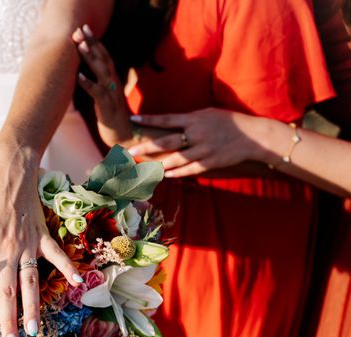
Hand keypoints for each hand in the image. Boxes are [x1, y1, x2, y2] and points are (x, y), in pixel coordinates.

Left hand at [0, 147, 83, 336]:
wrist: (9, 166)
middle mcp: (5, 249)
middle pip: (5, 291)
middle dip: (7, 321)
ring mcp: (26, 243)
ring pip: (29, 281)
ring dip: (32, 307)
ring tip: (34, 331)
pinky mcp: (42, 233)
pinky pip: (55, 254)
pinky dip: (67, 267)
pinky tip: (79, 283)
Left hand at [72, 25, 133, 145]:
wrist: (127, 137)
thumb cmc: (114, 117)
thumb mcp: (107, 96)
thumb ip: (101, 83)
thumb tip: (90, 74)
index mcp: (114, 80)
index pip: (105, 56)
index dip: (96, 42)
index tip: (85, 29)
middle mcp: (114, 83)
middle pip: (103, 58)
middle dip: (92, 43)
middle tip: (81, 29)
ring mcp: (111, 94)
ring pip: (101, 72)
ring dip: (90, 58)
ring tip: (79, 45)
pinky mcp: (106, 107)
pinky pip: (97, 93)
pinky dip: (88, 84)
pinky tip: (78, 76)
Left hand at [128, 108, 267, 176]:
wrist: (254, 137)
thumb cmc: (229, 122)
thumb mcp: (208, 113)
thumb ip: (189, 119)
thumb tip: (169, 123)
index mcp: (195, 119)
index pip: (167, 119)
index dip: (149, 120)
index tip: (133, 120)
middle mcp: (197, 134)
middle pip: (167, 142)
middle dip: (147, 147)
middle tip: (130, 152)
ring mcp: (204, 150)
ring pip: (175, 159)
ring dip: (158, 164)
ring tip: (143, 167)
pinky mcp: (210, 163)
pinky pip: (189, 170)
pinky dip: (176, 173)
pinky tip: (164, 175)